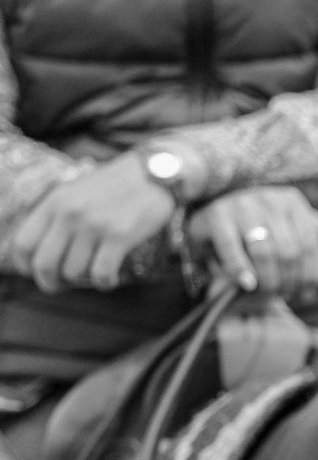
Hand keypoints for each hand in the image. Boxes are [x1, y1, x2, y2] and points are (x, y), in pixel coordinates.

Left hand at [12, 152, 175, 292]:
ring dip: (83, 280)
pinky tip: (109, 278)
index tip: (37, 273)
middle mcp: (70, 213)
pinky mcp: (119, 236)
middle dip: (50, 283)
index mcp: (54, 202)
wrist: (153, 174)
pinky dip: (104, 283)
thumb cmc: (114, 188)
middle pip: (44, 265)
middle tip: (61, 285)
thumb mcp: (75, 193)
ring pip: (73, 272)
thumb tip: (45, 253)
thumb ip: (57, 217)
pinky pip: (101, 275)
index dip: (26, 266)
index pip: (23, 244)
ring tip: (93, 272)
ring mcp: (94, 225)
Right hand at [187, 187, 317, 301]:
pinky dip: (241, 269)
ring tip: (266, 292)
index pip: (311, 245)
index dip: (311, 276)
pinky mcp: (216, 217)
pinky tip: (247, 284)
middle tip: (283, 296)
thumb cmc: (260, 223)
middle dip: (289, 282)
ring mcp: (241, 205)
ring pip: (265, 252)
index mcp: (293, 202)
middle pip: (289, 252)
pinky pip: (232, 248)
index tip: (304, 295)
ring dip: (268, 280)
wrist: (213, 208)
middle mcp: (269, 199)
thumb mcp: (294, 226)